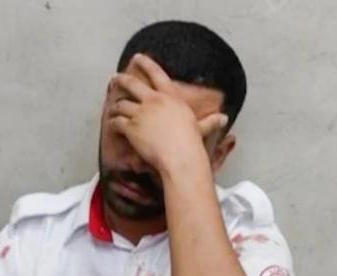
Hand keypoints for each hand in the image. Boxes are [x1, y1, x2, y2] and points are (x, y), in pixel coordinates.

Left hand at [107, 54, 226, 173]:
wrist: (179, 157)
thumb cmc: (191, 144)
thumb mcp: (201, 128)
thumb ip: (211, 121)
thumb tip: (225, 119)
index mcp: (171, 97)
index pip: (156, 73)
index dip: (146, 63)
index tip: (137, 57)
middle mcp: (154, 101)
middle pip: (131, 84)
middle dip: (120, 80)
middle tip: (115, 79)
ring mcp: (141, 113)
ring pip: (120, 105)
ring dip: (114, 107)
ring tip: (112, 110)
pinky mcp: (131, 128)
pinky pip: (116, 121)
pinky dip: (112, 123)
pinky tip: (111, 126)